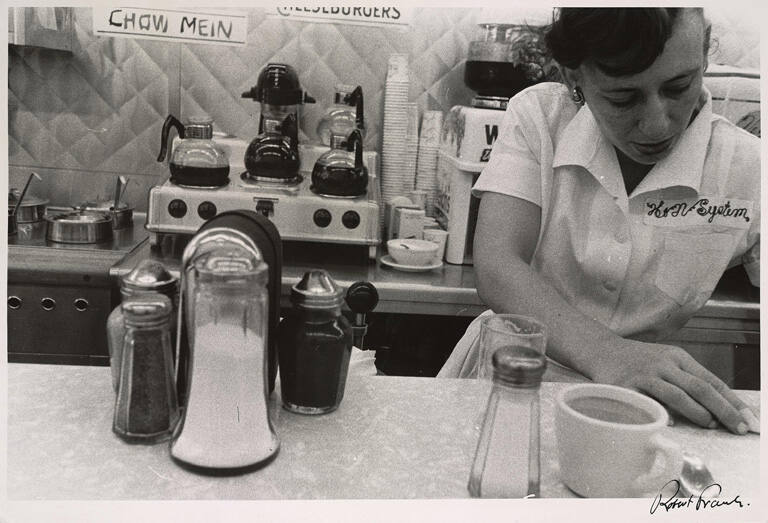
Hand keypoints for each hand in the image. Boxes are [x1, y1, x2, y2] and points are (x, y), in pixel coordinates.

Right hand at [591, 340, 758, 434]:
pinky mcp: (626, 385)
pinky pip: (647, 402)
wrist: (601, 350)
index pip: (712, 380)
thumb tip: (717, 408)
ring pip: (677, 393)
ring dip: (697, 411)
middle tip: (738, 427)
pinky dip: (661, 412)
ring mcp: (645, 374)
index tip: (748, 419)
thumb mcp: (666, 361)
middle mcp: (664, 363)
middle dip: (724, 409)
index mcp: (678, 357)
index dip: (732, 401)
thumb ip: (687, 379)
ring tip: (711, 424)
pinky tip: (672, 423)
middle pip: (700, 387)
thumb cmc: (638, 361)